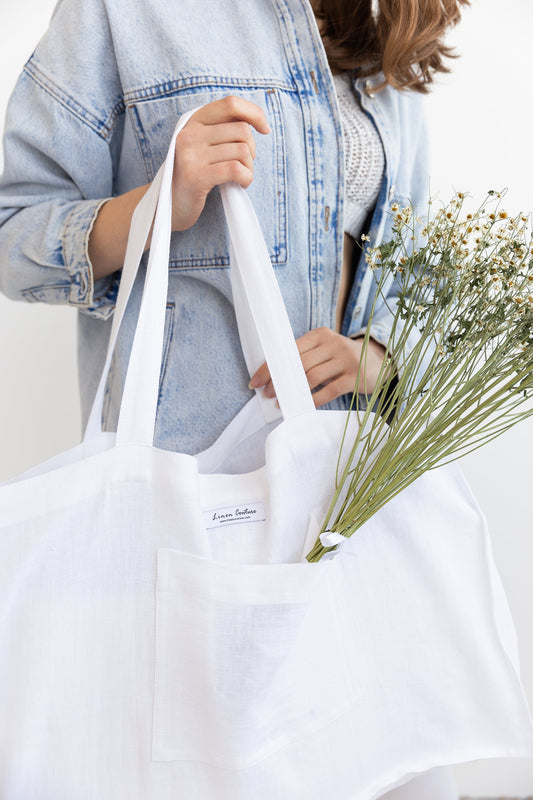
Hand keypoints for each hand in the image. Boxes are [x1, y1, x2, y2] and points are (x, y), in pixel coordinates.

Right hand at [171, 95, 270, 231]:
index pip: (230, 104)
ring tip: (241, 177)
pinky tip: (241, 184)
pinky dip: (246, 178)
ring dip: (250, 168)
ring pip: (242, 151)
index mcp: (194, 121)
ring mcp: (190, 154)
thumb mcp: (206, 145)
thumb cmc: (197, 174)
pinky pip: (236, 170)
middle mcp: (189, 133)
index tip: (265, 129)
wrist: (172, 205)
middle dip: (252, 150)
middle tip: (244, 165)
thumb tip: (258, 121)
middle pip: (241, 130)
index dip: (254, 114)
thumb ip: (225, 130)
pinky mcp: (196, 176)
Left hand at [249, 327, 387, 407]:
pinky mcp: (355, 377)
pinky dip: (314, 399)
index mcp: (321, 334)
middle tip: (266, 393)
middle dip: (279, 380)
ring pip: (312, 376)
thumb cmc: (343, 360)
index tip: (255, 380)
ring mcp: (346, 360)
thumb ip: (306, 357)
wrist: (379, 364)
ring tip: (280, 400)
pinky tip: (303, 405)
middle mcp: (334, 343)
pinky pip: (329, 390)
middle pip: (299, 363)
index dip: (270, 366)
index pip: (289, 349)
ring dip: (293, 390)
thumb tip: (275, 376)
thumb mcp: (326, 351)